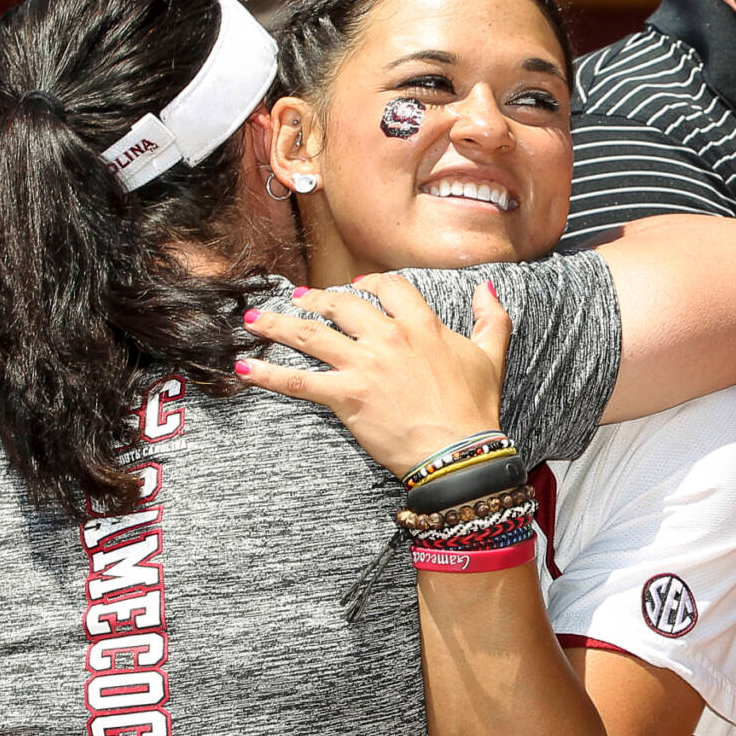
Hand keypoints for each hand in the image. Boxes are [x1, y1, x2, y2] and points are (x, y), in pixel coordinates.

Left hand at [240, 277, 510, 476]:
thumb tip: (486, 287)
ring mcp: (363, 365)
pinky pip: (297, 381)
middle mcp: (387, 337)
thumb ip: (491, 317)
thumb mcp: (491, 356)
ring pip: (310, 335)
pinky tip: (244, 368)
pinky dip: (267, 374)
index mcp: (421, 324)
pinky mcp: (345, 396)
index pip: (387, 288)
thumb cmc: (475, 408)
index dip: (369, 283)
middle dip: (315, 299)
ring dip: (278, 325)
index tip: (357, 285)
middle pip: (341, 305)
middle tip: (299, 300)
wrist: (459, 452)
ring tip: (255, 320)